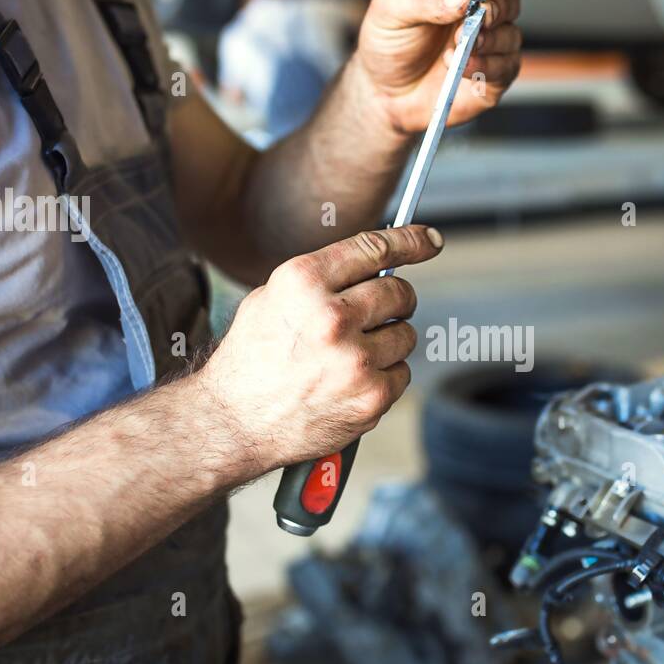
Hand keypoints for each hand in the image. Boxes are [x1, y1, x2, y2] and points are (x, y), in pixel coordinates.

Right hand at [197, 225, 442, 477]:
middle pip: (399, 292)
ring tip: (351, 356)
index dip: (411, 241)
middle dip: (396, 301)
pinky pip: (402, 374)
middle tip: (381, 313)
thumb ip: (323, 278)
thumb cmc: (251, 360)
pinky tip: (352, 382)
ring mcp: (354, 360)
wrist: (233, 422)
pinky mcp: (371, 396)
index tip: (430, 241)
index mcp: (303, 282)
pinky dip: (385, 377)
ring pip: (406, 335)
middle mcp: (331, 317)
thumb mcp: (272, 298)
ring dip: (389, 341)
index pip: (375, 248)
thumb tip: (378, 264)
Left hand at [349, 0, 551, 133]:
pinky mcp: (495, 76)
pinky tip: (462, 68)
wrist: (384, 92)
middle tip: (472, 23)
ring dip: (485, 43)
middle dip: (495, 9)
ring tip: (452, 52)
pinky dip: (486, 67)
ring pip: (511, 36)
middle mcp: (484, 8)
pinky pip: (506, 68)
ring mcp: (492, 43)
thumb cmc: (389, 40)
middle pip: (510, 0)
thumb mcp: (391, 8)